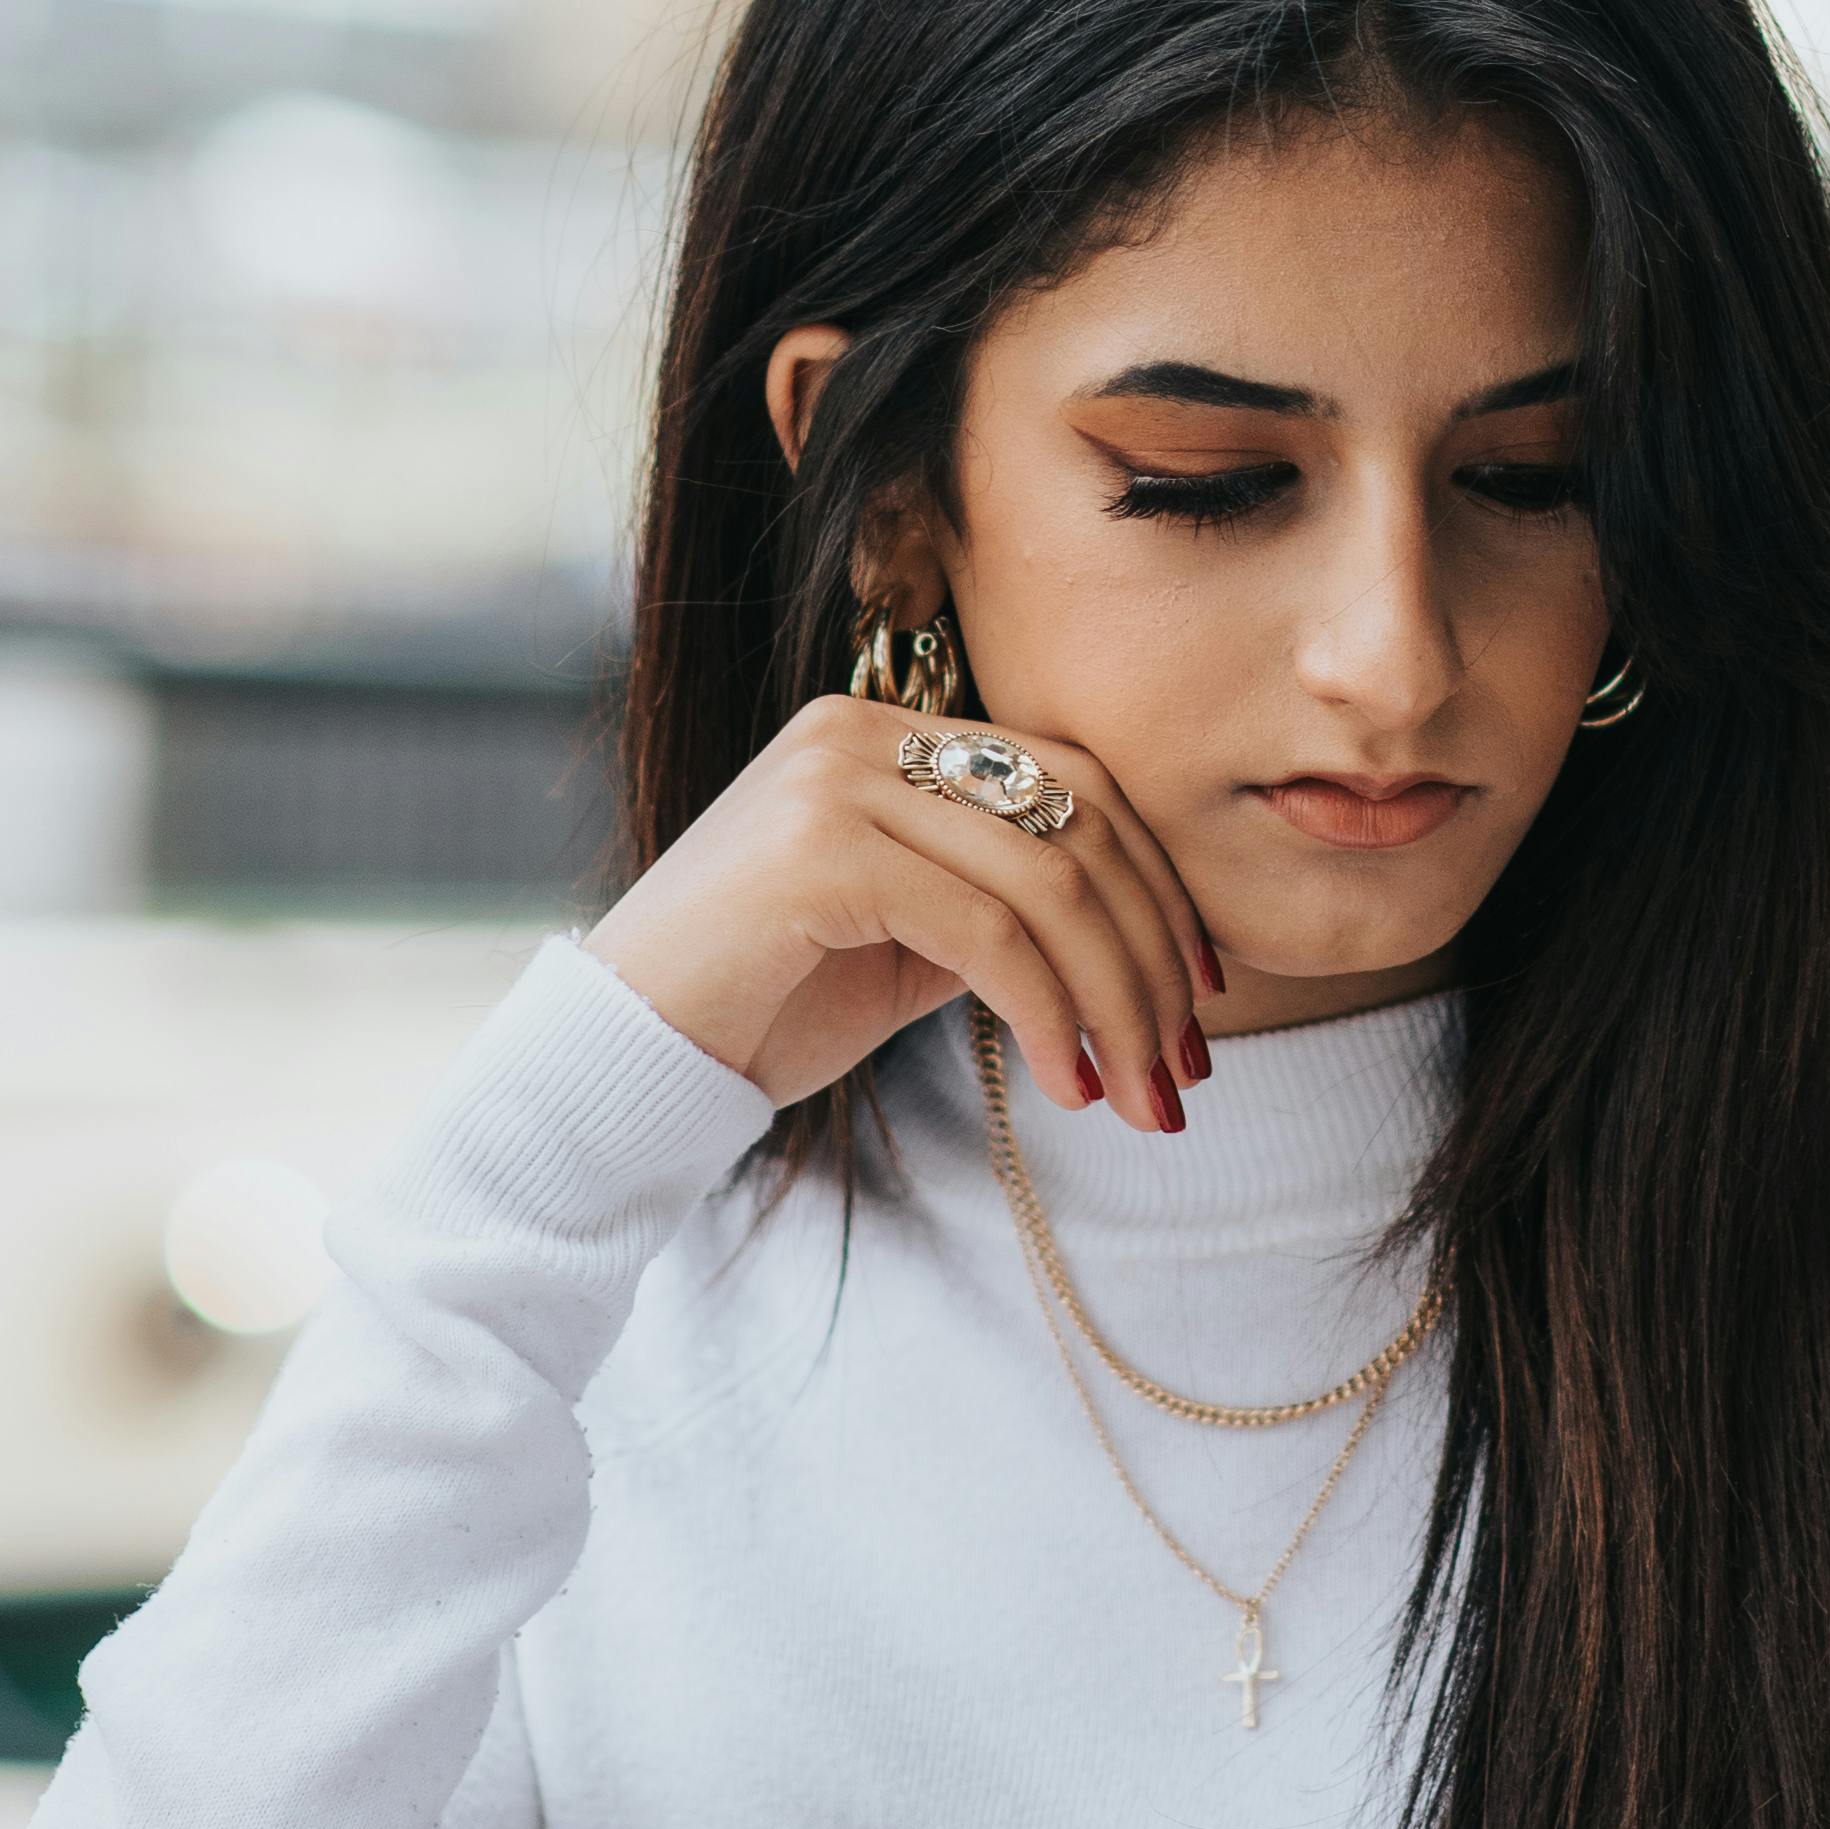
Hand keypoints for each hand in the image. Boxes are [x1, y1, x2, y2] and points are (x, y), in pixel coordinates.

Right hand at [586, 695, 1222, 1131]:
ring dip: (1118, 1001)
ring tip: (1144, 1096)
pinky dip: (1048, 1015)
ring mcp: (837, 779)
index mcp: (892, 732)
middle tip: (1187, 1069)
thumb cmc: (768, 1005)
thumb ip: (1004, 909)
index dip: (1160, 886)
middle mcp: (866, 733)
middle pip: (1077, 826)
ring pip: (1046, 882)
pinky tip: (1067, 1086)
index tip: (1206, 994)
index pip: (1077, 781)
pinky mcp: (818, 851)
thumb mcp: (911, 941)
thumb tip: (1147, 945)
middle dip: (1154, 958)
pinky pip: (984, 931)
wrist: (624, 1057)